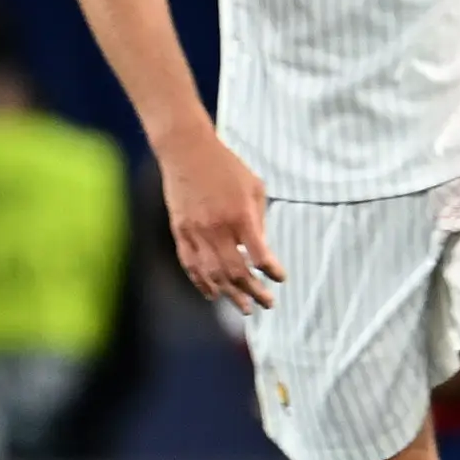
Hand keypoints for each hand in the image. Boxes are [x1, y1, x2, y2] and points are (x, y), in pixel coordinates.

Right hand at [159, 124, 283, 310]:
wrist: (187, 151)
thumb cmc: (226, 167)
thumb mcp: (254, 187)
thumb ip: (259, 220)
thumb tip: (262, 250)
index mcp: (240, 215)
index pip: (259, 255)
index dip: (271, 271)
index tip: (280, 279)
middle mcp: (217, 228)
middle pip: (236, 271)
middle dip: (253, 291)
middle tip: (267, 304)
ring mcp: (195, 232)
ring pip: (212, 273)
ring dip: (229, 294)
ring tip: (244, 308)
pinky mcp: (180, 231)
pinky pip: (190, 264)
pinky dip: (201, 282)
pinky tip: (212, 294)